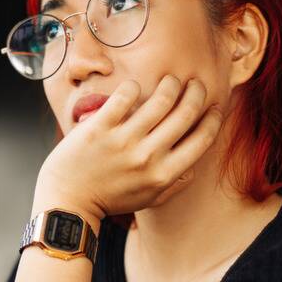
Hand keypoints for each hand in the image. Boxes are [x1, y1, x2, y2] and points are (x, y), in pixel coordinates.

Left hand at [36, 75, 223, 218]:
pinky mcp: (100, 127)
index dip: (213, 118)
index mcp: (164, 174)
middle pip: (186, 113)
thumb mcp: (148, 198)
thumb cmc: (109, 200)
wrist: (68, 201)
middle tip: (194, 84)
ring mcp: (124, 140)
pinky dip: (134, 87)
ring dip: (171, 84)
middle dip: (196, 92)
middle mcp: (148, 156)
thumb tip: (195, 166)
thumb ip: (174, 184)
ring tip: (170, 80)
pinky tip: (135, 88)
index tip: (213, 106)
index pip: (202, 139)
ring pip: (161, 99)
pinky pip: (125, 96)